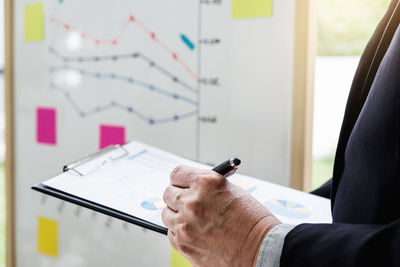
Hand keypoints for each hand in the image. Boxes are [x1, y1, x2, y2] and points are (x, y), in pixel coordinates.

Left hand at [162, 165, 280, 266]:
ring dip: (177, 214)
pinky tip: (195, 232)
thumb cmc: (253, 221)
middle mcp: (192, 201)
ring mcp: (185, 224)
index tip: (181, 183)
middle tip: (185, 201)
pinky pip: (171, 233)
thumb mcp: (232, 191)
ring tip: (193, 219)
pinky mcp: (183, 244)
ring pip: (167, 214)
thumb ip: (208, 186)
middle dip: (177, 195)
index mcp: (206, 183)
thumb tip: (192, 185)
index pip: (177, 174)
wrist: (262, 249)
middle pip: (168, 193)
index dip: (180, 179)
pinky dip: (179, 232)